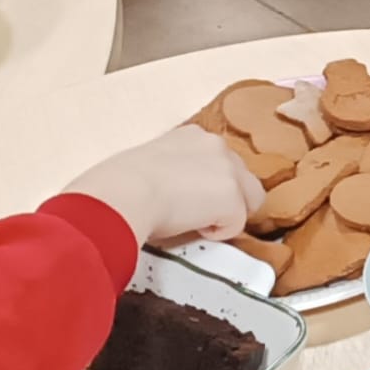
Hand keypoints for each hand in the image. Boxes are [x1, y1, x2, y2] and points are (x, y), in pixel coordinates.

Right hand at [62, 125, 262, 244]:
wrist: (123, 193)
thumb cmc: (120, 184)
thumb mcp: (148, 164)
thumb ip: (171, 171)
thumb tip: (171, 192)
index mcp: (193, 136)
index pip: (218, 161)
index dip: (208, 184)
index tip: (189, 198)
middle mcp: (216, 146)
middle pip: (243, 179)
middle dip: (228, 199)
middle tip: (197, 216)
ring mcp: (228, 170)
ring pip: (250, 200)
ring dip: (227, 215)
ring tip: (195, 223)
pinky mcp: (232, 197)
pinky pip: (237, 225)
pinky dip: (217, 234)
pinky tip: (191, 228)